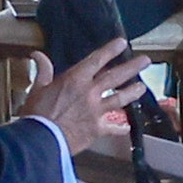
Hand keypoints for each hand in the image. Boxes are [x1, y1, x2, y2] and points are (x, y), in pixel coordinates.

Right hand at [26, 39, 149, 143]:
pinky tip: (127, 128)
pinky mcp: (97, 129)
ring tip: (142, 87)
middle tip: (146, 61)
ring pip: (119, 99)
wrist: (42, 140)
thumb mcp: (37, 89)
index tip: (122, 43)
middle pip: (115, 77)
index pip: (96, 60)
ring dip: (132, 92)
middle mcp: (90, 92)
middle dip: (132, 67)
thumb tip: (37, 55)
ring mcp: (96, 111)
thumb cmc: (37, 114)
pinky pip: (112, 128)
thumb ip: (43, 71)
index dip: (110, 50)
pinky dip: (120, 128)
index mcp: (75, 79)